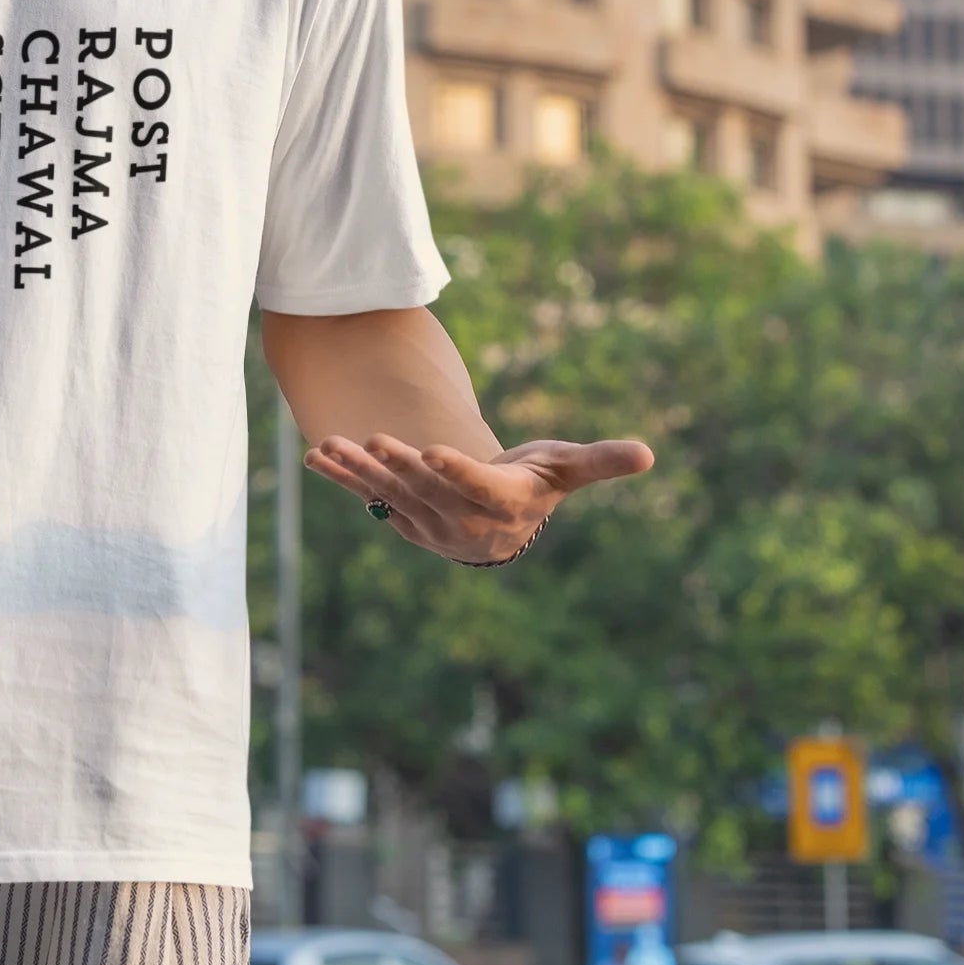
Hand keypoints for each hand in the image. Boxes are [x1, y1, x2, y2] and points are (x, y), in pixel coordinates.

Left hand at [305, 430, 653, 563]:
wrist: (497, 525)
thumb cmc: (537, 484)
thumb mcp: (566, 469)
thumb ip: (601, 463)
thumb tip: (650, 453)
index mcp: (504, 507)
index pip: (478, 490)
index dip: (457, 472)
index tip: (434, 450)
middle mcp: (461, 521)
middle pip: (427, 491)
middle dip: (400, 466)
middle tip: (378, 438)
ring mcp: (425, 521)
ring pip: (390, 494)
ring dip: (361, 471)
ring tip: (334, 444)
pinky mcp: (399, 515)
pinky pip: (366, 495)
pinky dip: (341, 477)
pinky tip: (314, 455)